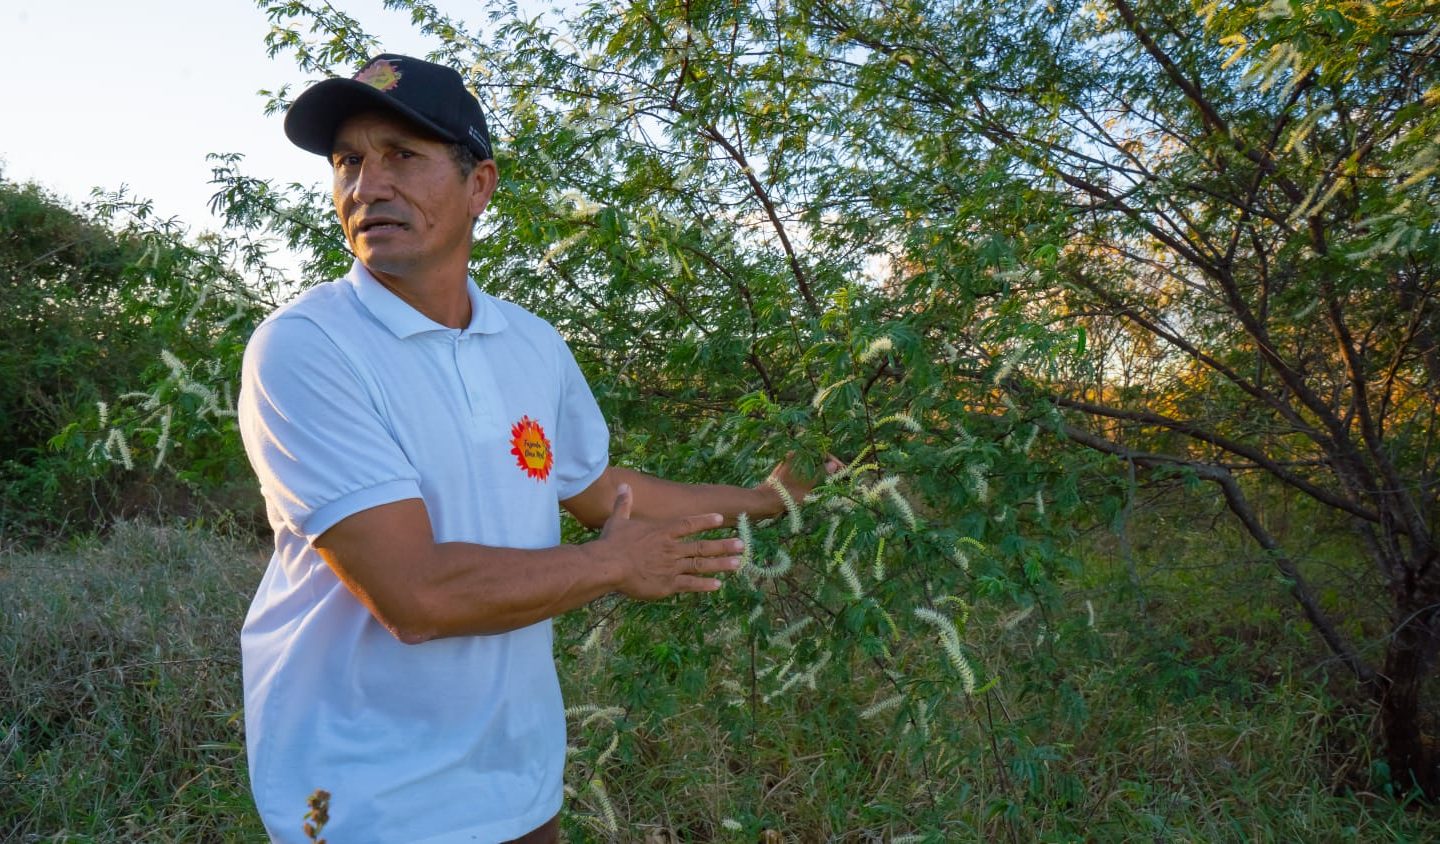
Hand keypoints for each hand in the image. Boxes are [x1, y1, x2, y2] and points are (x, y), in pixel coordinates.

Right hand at [594, 484, 743, 599]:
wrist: (608, 566)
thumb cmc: (611, 543)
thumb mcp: (617, 520)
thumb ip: (624, 504)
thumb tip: (623, 485)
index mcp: (662, 531)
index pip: (688, 524)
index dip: (705, 521)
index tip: (720, 519)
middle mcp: (672, 548)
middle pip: (703, 546)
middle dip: (723, 545)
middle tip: (741, 544)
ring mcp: (672, 567)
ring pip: (701, 564)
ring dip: (721, 564)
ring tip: (737, 563)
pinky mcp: (668, 584)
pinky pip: (690, 584)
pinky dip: (704, 585)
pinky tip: (717, 584)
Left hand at [755, 452, 844, 517]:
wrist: (765, 502)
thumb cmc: (787, 492)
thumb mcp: (808, 483)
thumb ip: (821, 472)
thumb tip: (834, 464)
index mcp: (799, 455)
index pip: (821, 453)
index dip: (834, 461)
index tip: (843, 470)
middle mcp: (794, 458)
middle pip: (817, 460)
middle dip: (829, 468)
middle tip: (840, 477)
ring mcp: (790, 467)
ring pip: (810, 468)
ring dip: (821, 475)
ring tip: (832, 483)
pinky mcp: (787, 476)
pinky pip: (804, 475)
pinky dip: (812, 480)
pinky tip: (818, 488)